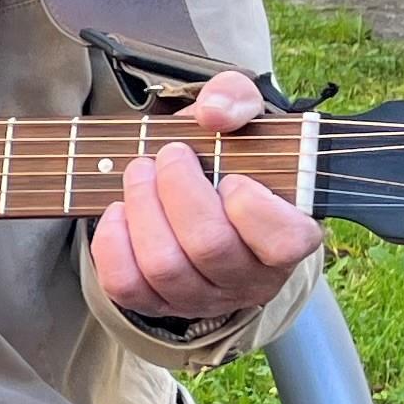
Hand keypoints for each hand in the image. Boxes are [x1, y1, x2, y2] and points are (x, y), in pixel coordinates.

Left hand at [94, 69, 324, 325]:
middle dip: (177, 189)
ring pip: (164, 267)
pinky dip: (113, 244)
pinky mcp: (160, 303)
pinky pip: (128, 286)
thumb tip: (213, 113)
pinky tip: (118, 211)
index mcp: (290, 236)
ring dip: (141, 208)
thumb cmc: (234, 157)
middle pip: (208, 246)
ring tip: (139, 173)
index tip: (230, 174)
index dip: (250, 204)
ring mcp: (204, 296)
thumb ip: (238, 99)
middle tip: (167, 156)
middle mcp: (251, 277)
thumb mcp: (245, 116)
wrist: (206, 191)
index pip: (283, 240)